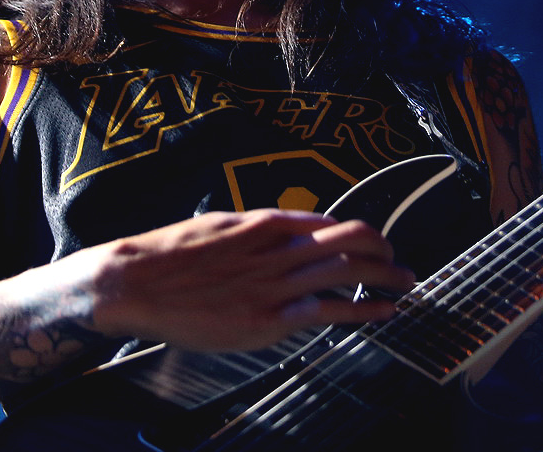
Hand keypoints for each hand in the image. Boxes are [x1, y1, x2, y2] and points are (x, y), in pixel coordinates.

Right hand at [80, 210, 415, 351]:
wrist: (136, 283)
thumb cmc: (173, 256)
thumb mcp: (221, 225)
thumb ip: (260, 229)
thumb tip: (295, 228)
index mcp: (265, 225)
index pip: (330, 223)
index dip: (361, 234)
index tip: (377, 244)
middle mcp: (277, 250)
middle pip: (350, 241)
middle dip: (384, 252)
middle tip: (401, 263)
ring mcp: (274, 285)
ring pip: (347, 273)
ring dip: (385, 278)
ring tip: (406, 284)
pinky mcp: (267, 319)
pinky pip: (328, 311)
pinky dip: (363, 310)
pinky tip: (382, 312)